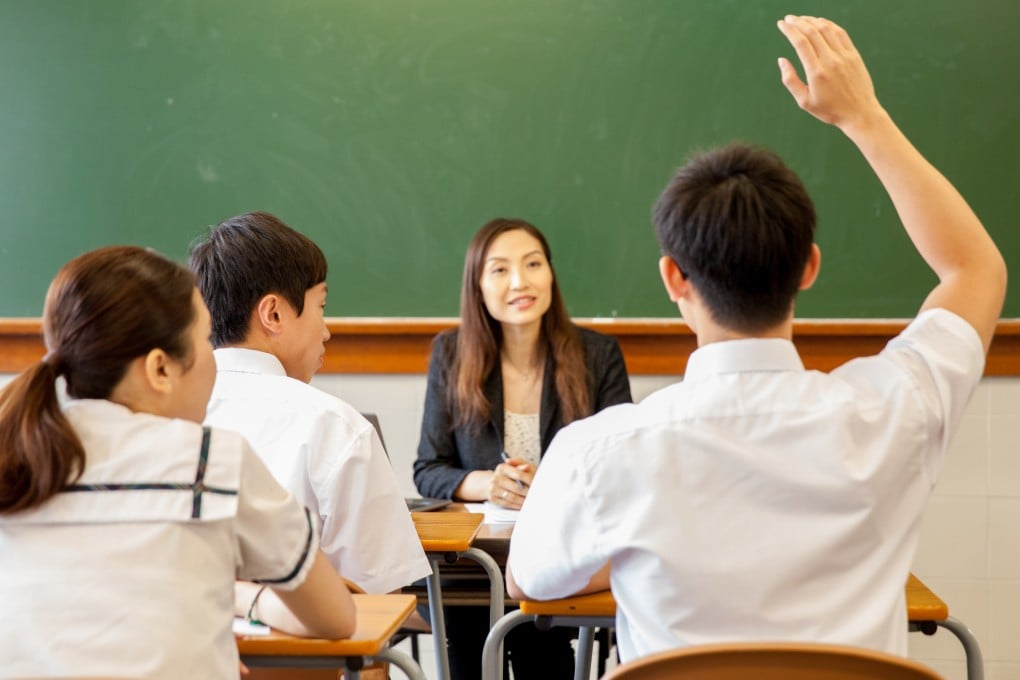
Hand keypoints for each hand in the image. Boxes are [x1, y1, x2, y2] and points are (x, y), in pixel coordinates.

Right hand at [490, 457, 533, 508]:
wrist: (492, 482)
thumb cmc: (508, 474)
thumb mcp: (514, 466)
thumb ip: (521, 465)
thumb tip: (526, 467)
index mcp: (502, 468)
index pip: (519, 474)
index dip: (529, 480)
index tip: (537, 484)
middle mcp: (496, 478)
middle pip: (517, 488)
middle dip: (528, 492)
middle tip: (536, 495)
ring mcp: (493, 489)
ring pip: (513, 497)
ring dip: (524, 500)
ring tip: (531, 500)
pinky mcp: (493, 499)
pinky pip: (508, 504)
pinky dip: (517, 505)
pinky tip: (523, 504)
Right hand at [776, 16, 883, 133]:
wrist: (859, 113)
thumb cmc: (829, 110)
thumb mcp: (804, 101)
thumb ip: (790, 80)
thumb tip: (782, 60)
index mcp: (816, 73)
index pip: (801, 43)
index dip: (789, 30)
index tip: (781, 24)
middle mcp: (831, 61)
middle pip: (812, 32)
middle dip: (798, 22)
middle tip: (788, 19)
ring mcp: (844, 56)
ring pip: (826, 29)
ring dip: (812, 21)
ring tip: (802, 19)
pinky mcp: (853, 54)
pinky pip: (840, 33)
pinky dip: (828, 25)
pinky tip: (820, 23)